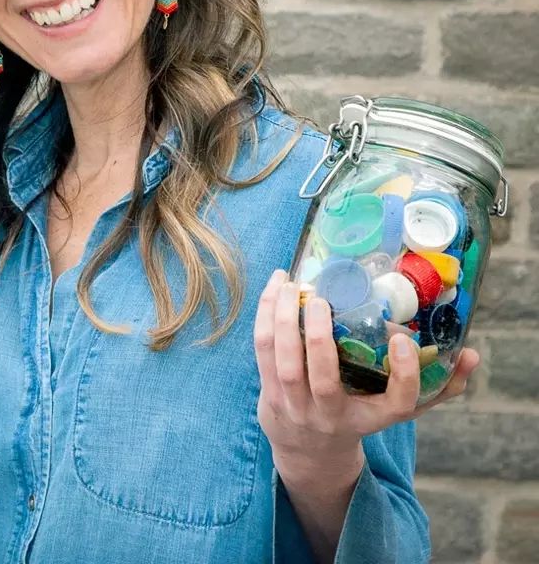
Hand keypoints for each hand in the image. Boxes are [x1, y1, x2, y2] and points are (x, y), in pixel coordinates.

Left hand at [254, 268, 480, 470]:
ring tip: (289, 281)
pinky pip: (262, 351)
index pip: (397, 403)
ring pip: (282, 362)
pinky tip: (273, 289)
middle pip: (321, 380)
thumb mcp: (397, 408)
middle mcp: (333, 415)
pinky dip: (265, 316)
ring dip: (282, 318)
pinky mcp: (269, 392)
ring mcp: (297, 406)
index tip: (402, 339)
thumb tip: (471, 354)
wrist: (309, 450)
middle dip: (318, 337)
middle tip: (319, 298)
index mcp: (374, 417)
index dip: (403, 373)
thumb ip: (438, 385)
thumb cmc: (361, 414)